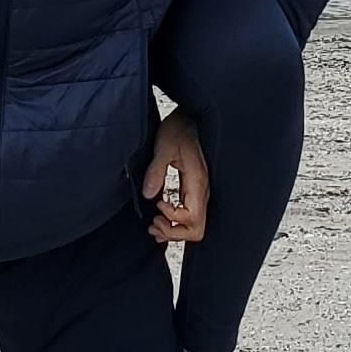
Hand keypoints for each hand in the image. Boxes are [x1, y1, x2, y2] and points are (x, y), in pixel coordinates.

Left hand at [144, 111, 208, 242]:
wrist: (189, 118)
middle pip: (196, 229)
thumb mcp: (164, 147)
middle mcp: (201, 191)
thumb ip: (156, 171)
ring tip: (154, 224)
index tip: (158, 204)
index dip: (173, 219)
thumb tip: (149, 196)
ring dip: (174, 231)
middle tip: (153, 224)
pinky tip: (160, 219)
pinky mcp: (192, 191)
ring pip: (194, 226)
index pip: (192, 219)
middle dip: (174, 233)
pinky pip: (189, 216)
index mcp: (197, 182)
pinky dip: (175, 224)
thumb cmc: (179, 129)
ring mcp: (198, 193)